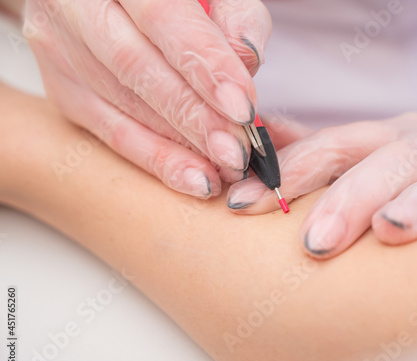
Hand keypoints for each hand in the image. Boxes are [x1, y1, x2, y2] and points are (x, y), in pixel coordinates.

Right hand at [24, 0, 270, 197]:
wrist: (112, 4)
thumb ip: (234, 16)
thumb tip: (246, 61)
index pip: (163, 18)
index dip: (205, 66)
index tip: (244, 108)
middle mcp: (75, 6)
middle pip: (137, 69)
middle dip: (193, 117)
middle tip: (236, 152)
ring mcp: (61, 51)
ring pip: (120, 107)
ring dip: (178, 147)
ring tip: (223, 170)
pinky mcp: (64, 91)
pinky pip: (111, 134)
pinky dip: (156, 160)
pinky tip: (194, 179)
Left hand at [227, 112, 416, 257]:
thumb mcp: (380, 180)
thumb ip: (330, 168)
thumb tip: (267, 148)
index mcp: (377, 140)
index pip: (318, 147)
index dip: (276, 171)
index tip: (233, 202)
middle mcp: (409, 136)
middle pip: (347, 149)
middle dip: (302, 182)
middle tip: (257, 217)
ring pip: (398, 163)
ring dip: (356, 199)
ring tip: (320, 241)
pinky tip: (394, 228)